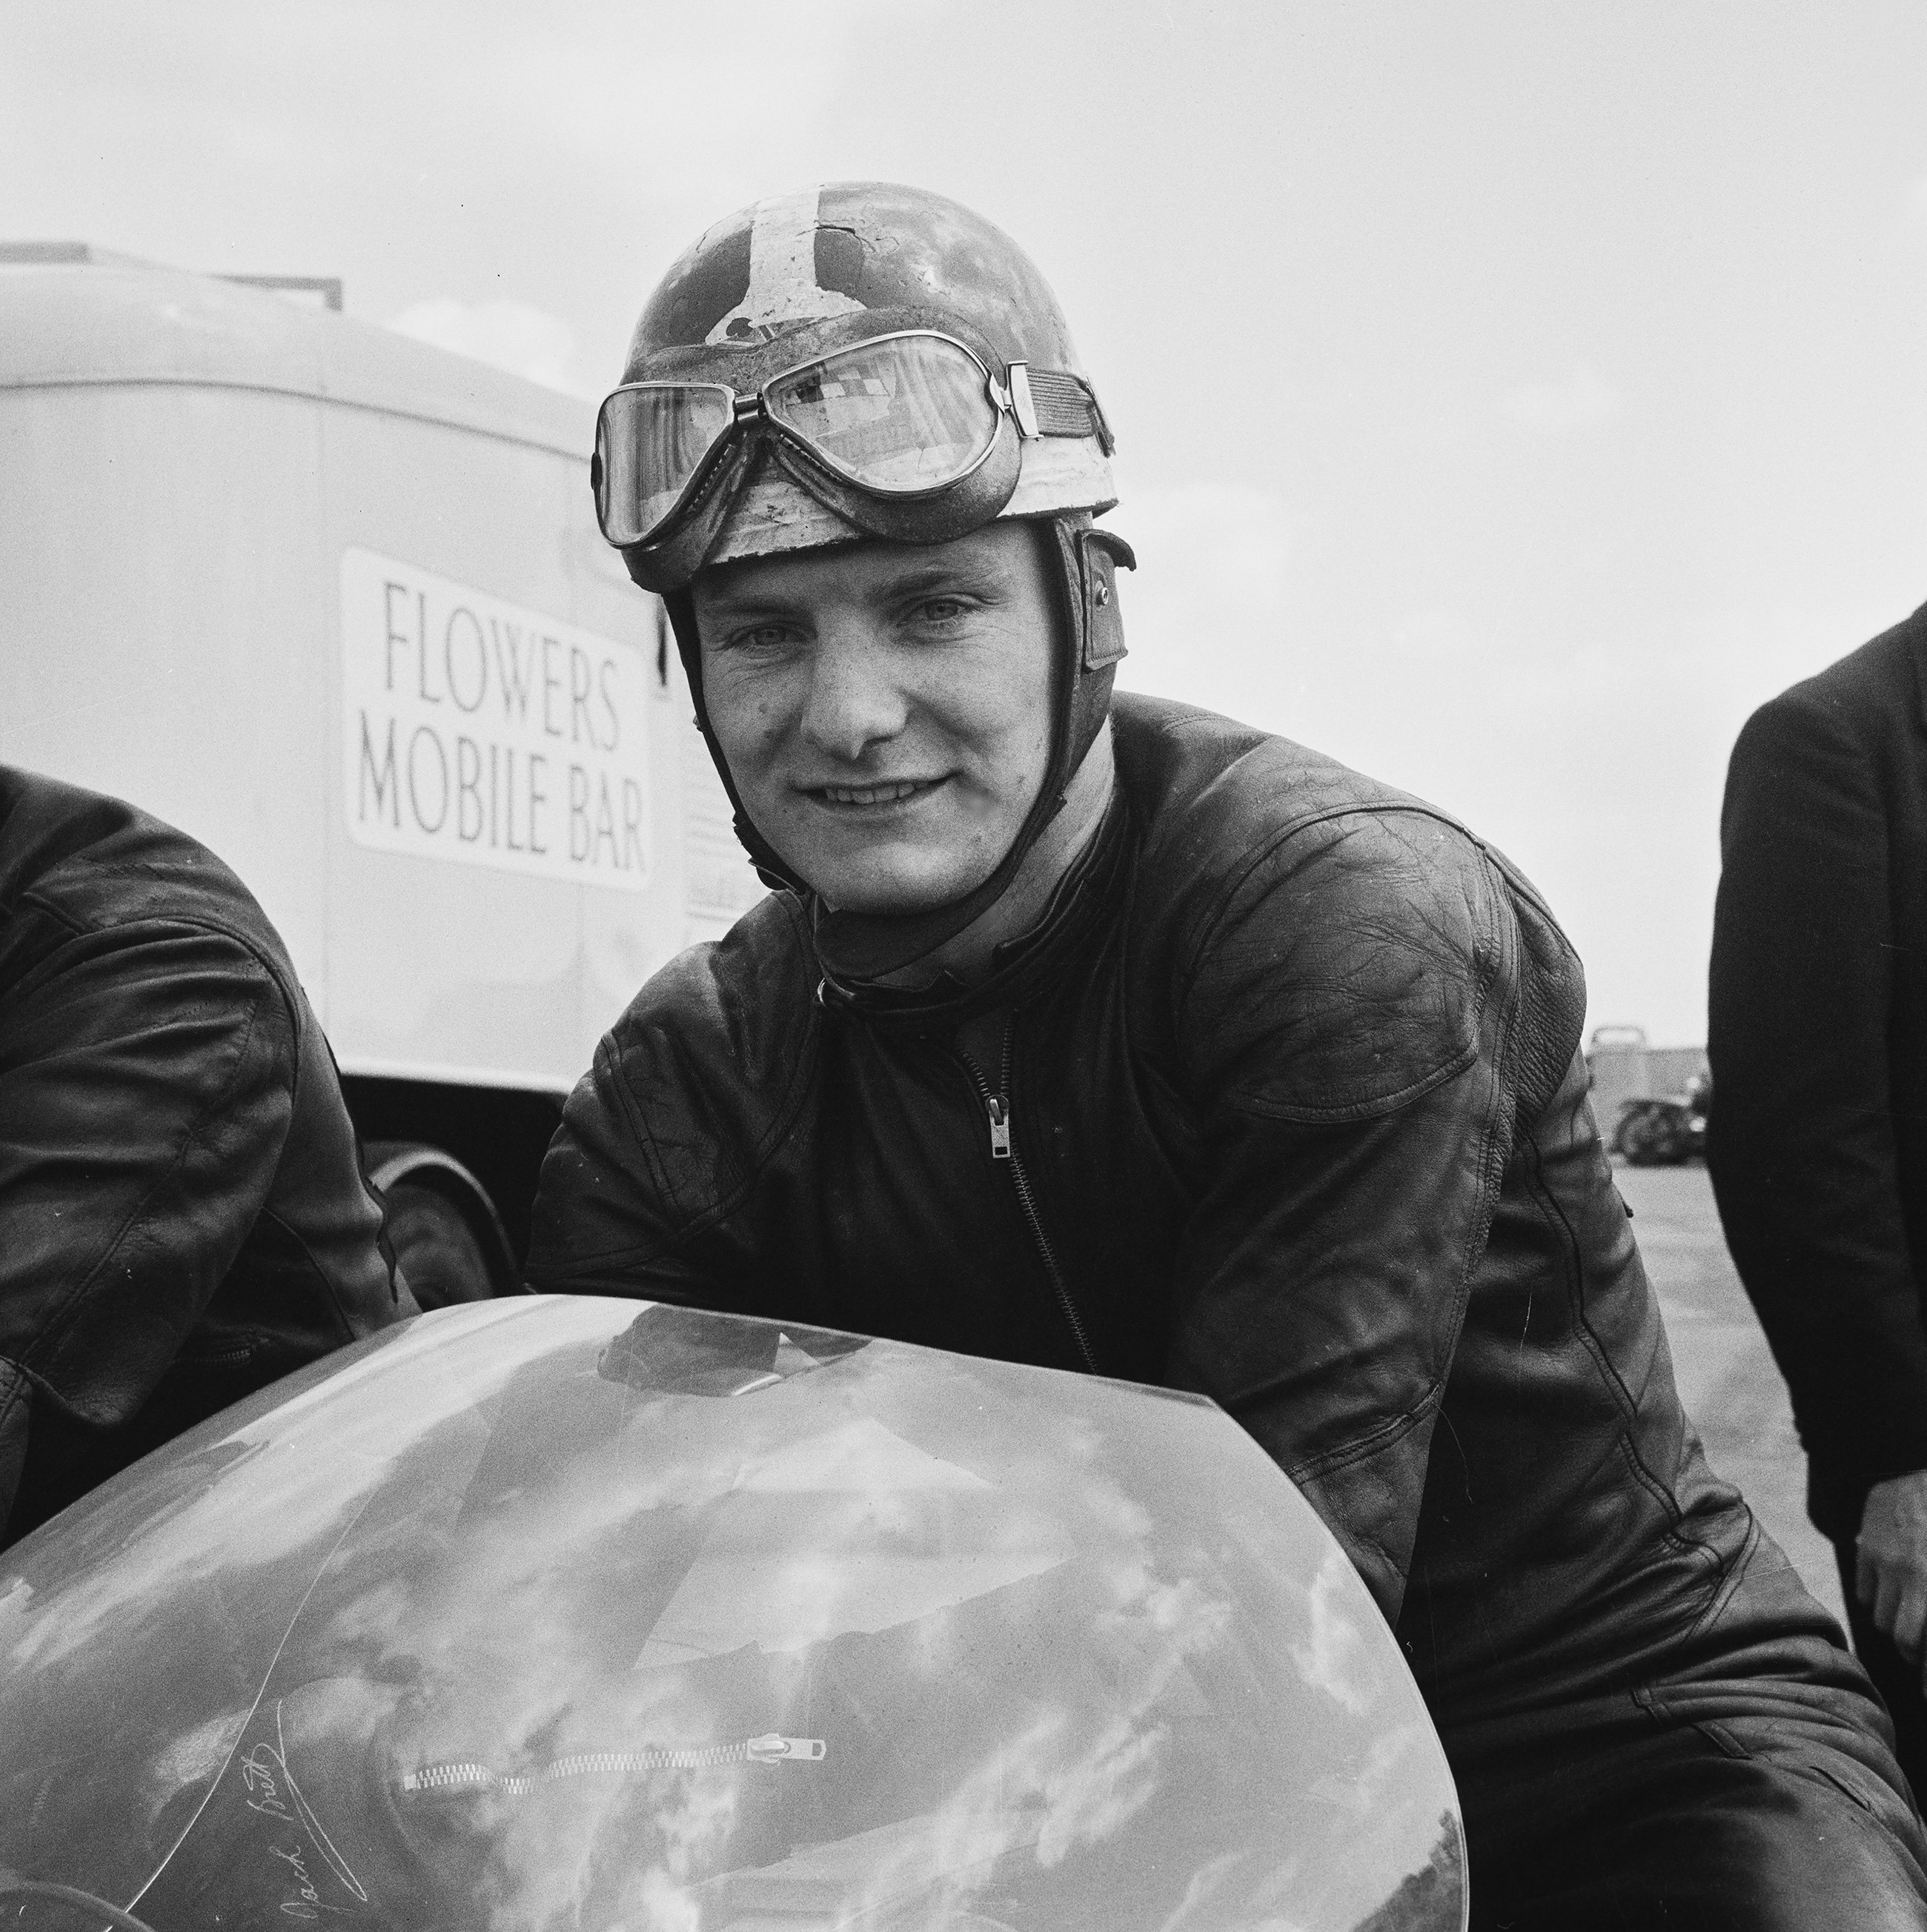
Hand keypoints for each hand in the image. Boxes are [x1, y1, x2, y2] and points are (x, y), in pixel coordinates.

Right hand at [1856, 1470, 1926, 1685]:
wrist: (1912, 1461)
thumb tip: (1920, 1636)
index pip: (1925, 1644)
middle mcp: (1913, 1578)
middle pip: (1905, 1640)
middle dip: (1916, 1654)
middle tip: (1922, 1655)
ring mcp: (1886, 1564)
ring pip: (1883, 1617)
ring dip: (1899, 1624)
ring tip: (1912, 1616)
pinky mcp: (1867, 1550)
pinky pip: (1868, 1592)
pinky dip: (1880, 1599)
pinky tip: (1895, 1590)